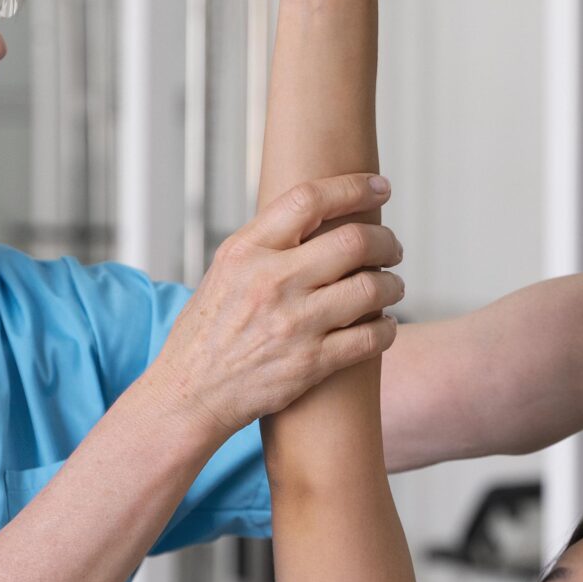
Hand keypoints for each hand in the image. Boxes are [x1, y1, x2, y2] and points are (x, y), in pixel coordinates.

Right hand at [148, 174, 404, 441]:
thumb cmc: (208, 332)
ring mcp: (293, 324)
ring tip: (391, 287)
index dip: (354, 187)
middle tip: (392, 249)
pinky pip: (371, 338)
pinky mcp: (310, 364)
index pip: (309, 199)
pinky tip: (384, 326)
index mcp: (246, 251)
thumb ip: (267, 243)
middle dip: (386, 242)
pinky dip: (387, 329)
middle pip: (354, 241)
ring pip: (372, 288)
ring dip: (393, 285)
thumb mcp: (225, 272)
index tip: (380, 188)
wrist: (190, 394)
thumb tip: (317, 216)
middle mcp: (271, 282)